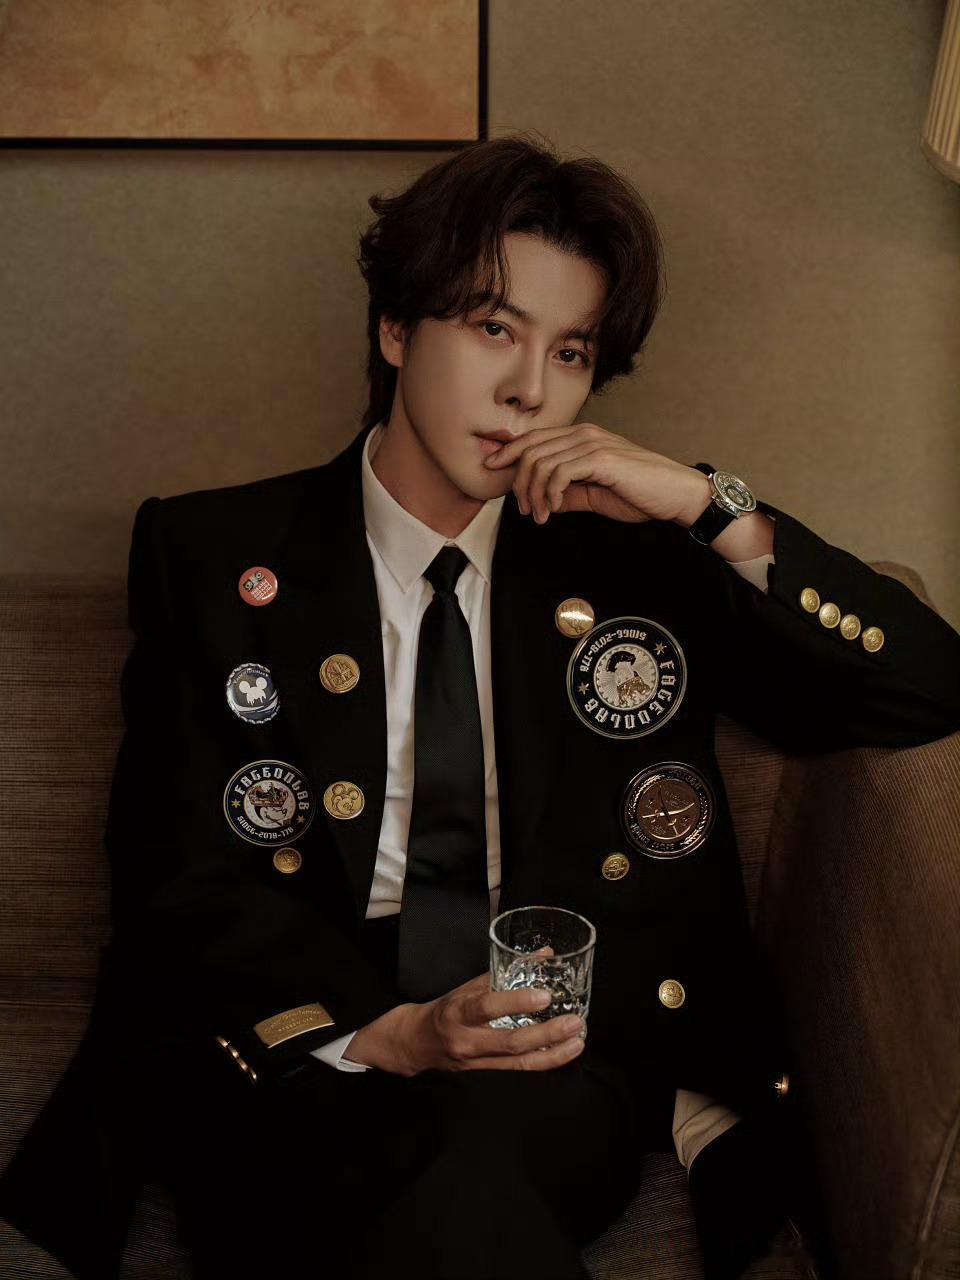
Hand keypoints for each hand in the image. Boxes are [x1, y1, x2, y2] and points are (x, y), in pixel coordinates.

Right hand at [345, 947, 585, 1075]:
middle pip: (510, 1042)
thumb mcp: (466, 987)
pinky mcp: (486, 1072)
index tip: (544, 996)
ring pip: (519, 1062)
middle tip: (574, 1023)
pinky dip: (545, 1060)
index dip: (516, 1002)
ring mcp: (477, 1060)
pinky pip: (519, 1068)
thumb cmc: (444, 1009)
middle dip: (546, 1034)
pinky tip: (565, 1052)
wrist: (416, 1044)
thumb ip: (504, 973)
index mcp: (458, 1012)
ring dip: (553, 1053)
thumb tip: (544, 954)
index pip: (486, 1007)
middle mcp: (467, 1040)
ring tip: (578, 1040)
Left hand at [483, 421, 709, 526]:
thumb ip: (568, 494)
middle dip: (519, 482)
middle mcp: (584, 434)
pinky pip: (559, 473)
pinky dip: (550, 494)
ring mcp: (592, 444)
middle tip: (525, 509)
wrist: (675, 495)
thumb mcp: (595, 494)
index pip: (534, 439)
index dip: (508, 453)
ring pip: (541, 462)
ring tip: (540, 516)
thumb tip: (544, 500)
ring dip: (534, 493)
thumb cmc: (640, 494)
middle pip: (531, 450)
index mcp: (581, 437)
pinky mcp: (601, 459)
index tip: (492, 470)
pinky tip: (554, 510)